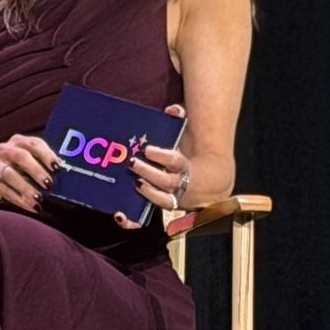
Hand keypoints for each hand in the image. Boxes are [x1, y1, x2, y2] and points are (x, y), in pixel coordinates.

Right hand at [0, 134, 58, 212]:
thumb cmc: (16, 170)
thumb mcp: (28, 162)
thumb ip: (43, 164)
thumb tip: (66, 174)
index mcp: (18, 142)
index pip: (34, 143)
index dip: (46, 154)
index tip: (57, 167)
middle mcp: (4, 150)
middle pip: (20, 156)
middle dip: (36, 170)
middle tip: (49, 183)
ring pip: (10, 174)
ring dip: (26, 187)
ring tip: (39, 199)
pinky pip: (4, 190)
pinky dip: (19, 199)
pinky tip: (31, 206)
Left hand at [118, 103, 190, 228]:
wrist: (210, 182)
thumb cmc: (189, 156)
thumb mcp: (187, 138)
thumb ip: (179, 121)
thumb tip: (172, 108)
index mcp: (186, 167)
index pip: (176, 161)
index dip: (163, 156)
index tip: (149, 149)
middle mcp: (180, 185)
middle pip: (167, 182)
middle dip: (150, 173)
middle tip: (133, 162)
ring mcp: (172, 198)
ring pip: (162, 201)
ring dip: (148, 193)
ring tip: (135, 183)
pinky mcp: (161, 208)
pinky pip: (148, 218)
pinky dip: (133, 220)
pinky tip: (120, 216)